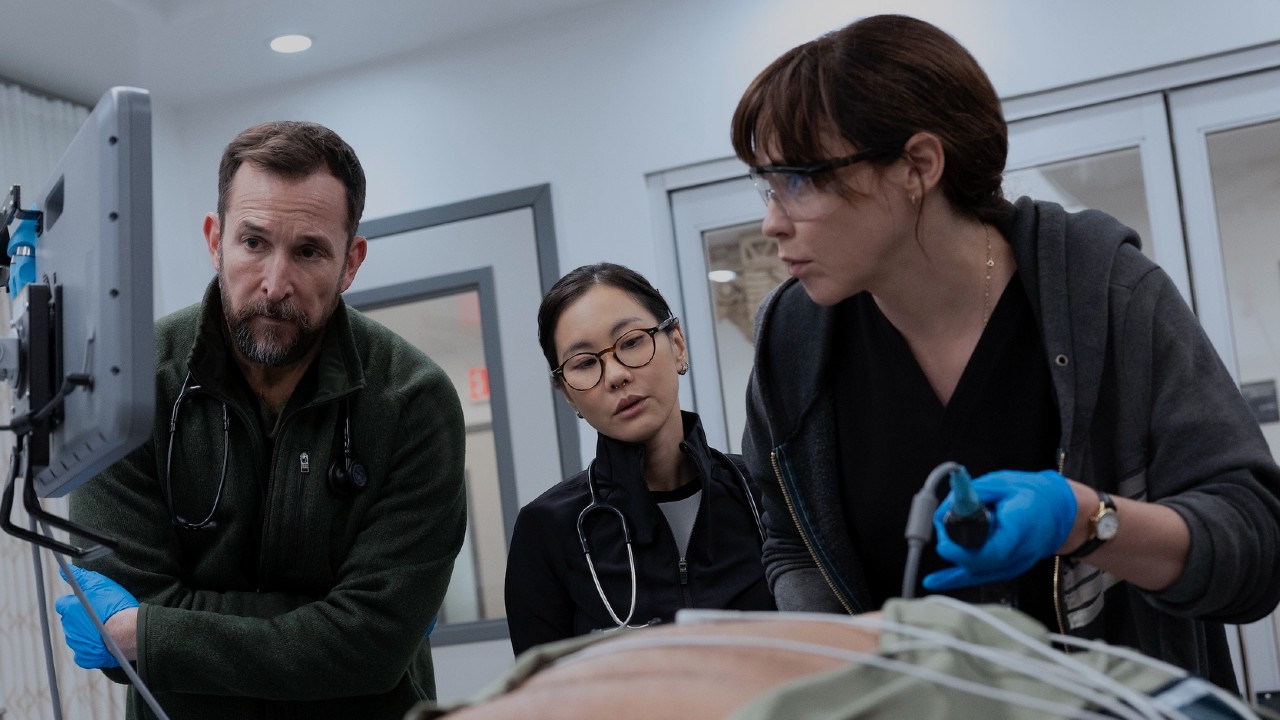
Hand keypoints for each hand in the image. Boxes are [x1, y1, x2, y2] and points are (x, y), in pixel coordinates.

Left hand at [55, 565, 138, 668]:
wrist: (128, 632)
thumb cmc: (115, 606)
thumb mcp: (99, 584)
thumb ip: (80, 577)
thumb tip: (64, 570)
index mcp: (69, 609)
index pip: (63, 603)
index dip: (74, 602)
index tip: (87, 601)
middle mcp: (69, 626)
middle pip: (70, 620)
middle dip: (81, 617)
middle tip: (99, 614)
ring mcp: (76, 643)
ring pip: (76, 636)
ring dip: (86, 632)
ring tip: (104, 628)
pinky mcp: (85, 657)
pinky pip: (82, 653)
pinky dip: (90, 649)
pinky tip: (101, 643)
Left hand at [923, 469, 1076, 591]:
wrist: (1057, 512)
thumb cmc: (1031, 495)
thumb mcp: (1001, 483)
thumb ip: (971, 494)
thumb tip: (945, 507)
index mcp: (1022, 527)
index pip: (992, 551)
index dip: (963, 550)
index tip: (944, 542)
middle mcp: (1019, 553)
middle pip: (979, 563)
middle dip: (953, 546)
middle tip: (943, 523)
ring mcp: (1014, 565)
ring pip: (976, 570)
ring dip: (955, 554)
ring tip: (949, 530)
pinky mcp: (1006, 569)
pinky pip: (978, 575)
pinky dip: (954, 578)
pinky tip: (934, 581)